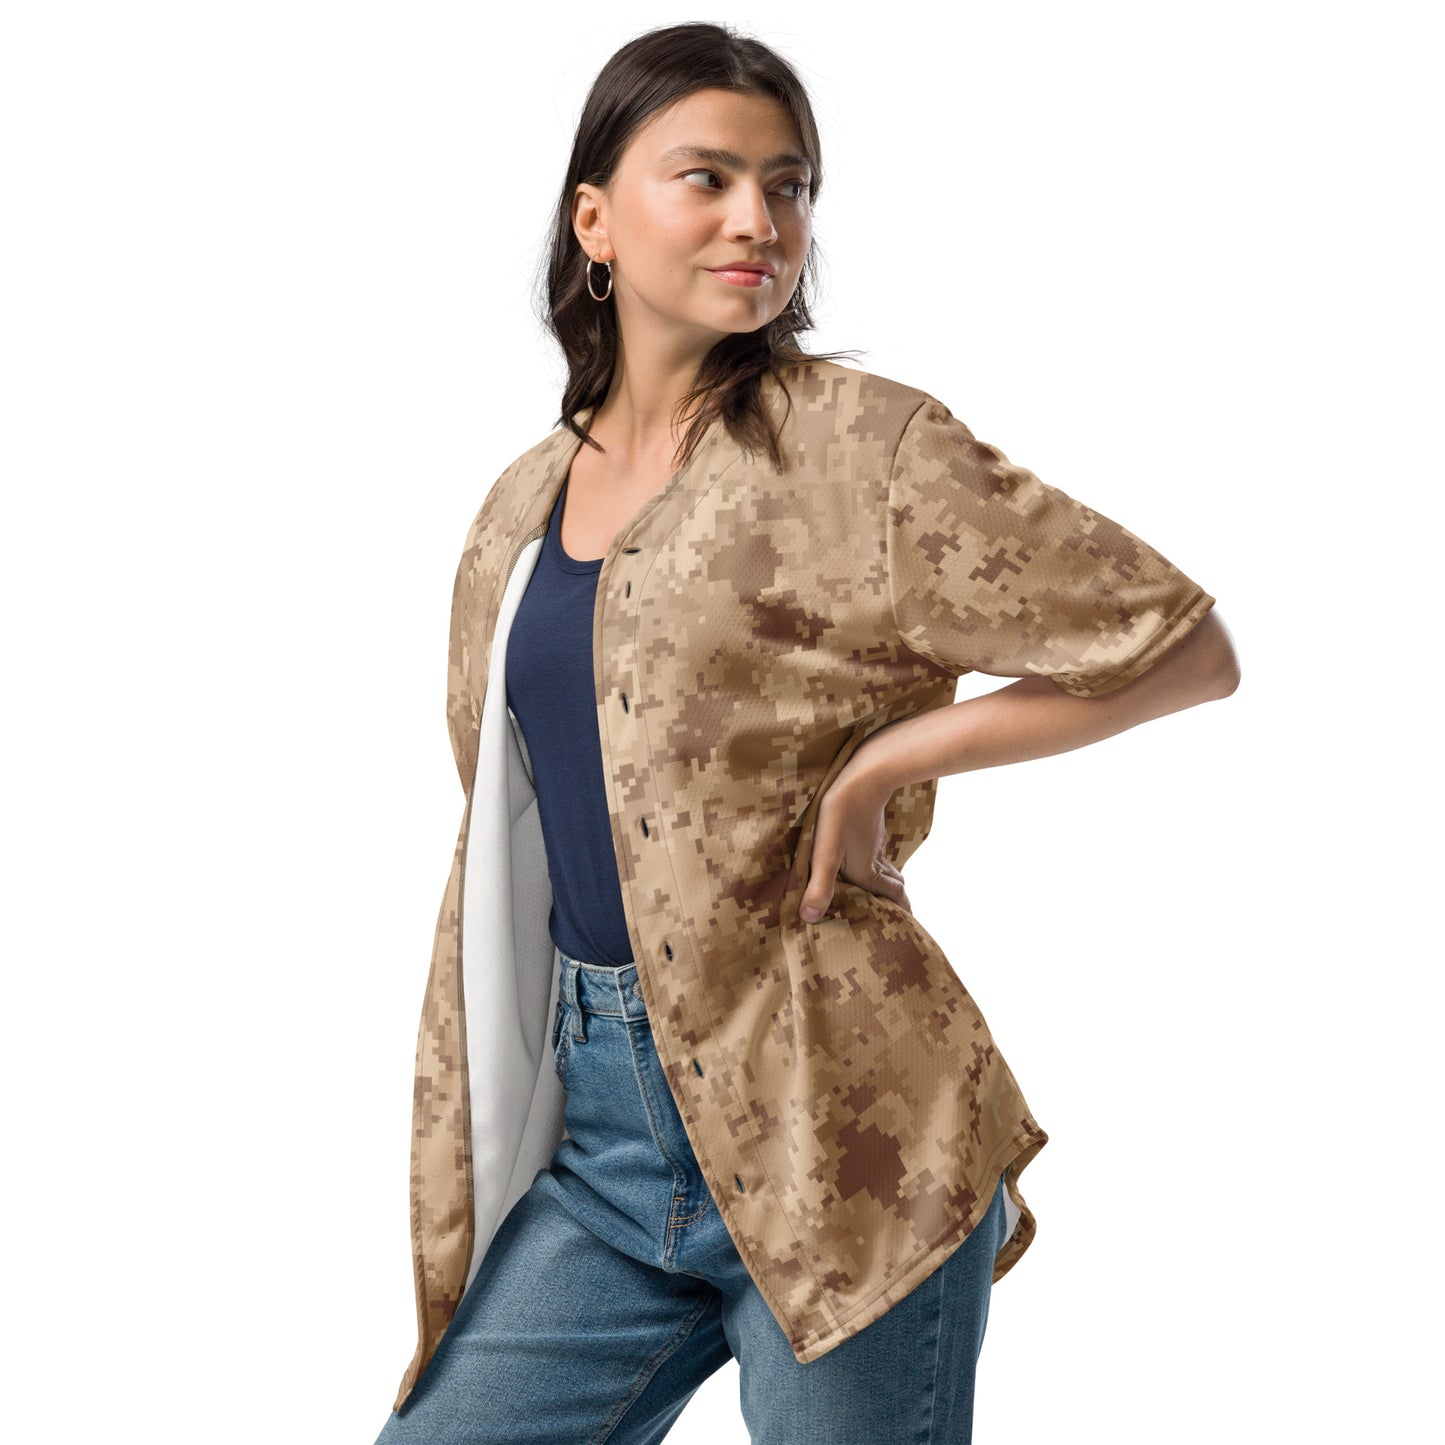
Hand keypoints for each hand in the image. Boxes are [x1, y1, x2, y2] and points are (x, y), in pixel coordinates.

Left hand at [798, 766, 911, 922]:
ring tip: (885, 897)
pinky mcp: (870, 830)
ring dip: (890, 885)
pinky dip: (881, 866)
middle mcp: (875, 862)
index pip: (894, 899)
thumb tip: (810, 918)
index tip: (907, 927)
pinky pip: (880, 855)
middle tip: (896, 919)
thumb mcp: (825, 854)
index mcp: (868, 874)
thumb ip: (820, 886)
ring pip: (890, 871)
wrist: (862, 777)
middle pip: (895, 888)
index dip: (902, 913)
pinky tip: (869, 862)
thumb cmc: (840, 816)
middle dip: (897, 903)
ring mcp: (876, 845)